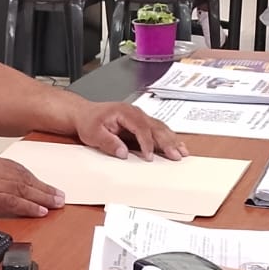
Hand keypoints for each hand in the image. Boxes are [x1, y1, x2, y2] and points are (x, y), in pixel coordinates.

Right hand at [0, 154, 63, 218]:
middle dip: (43, 187)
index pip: (16, 169)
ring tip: (56, 204)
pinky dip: (28, 207)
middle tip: (59, 196)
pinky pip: (12, 202)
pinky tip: (40, 211)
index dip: (33, 179)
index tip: (44, 185)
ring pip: (22, 189)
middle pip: (24, 178)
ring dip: (42, 197)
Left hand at [72, 100, 186, 159]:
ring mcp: (140, 116)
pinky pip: (158, 129)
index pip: (141, 128)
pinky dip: (169, 138)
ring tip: (183, 152)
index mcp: (125, 112)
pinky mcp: (142, 122)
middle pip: (156, 127)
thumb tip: (123, 152)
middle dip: (168, 142)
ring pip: (160, 128)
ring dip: (172, 140)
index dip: (146, 143)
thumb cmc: (89, 121)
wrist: (85, 114)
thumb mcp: (93, 133)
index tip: (149, 157)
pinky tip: (177, 145)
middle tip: (177, 156)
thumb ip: (108, 142)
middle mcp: (136, 113)